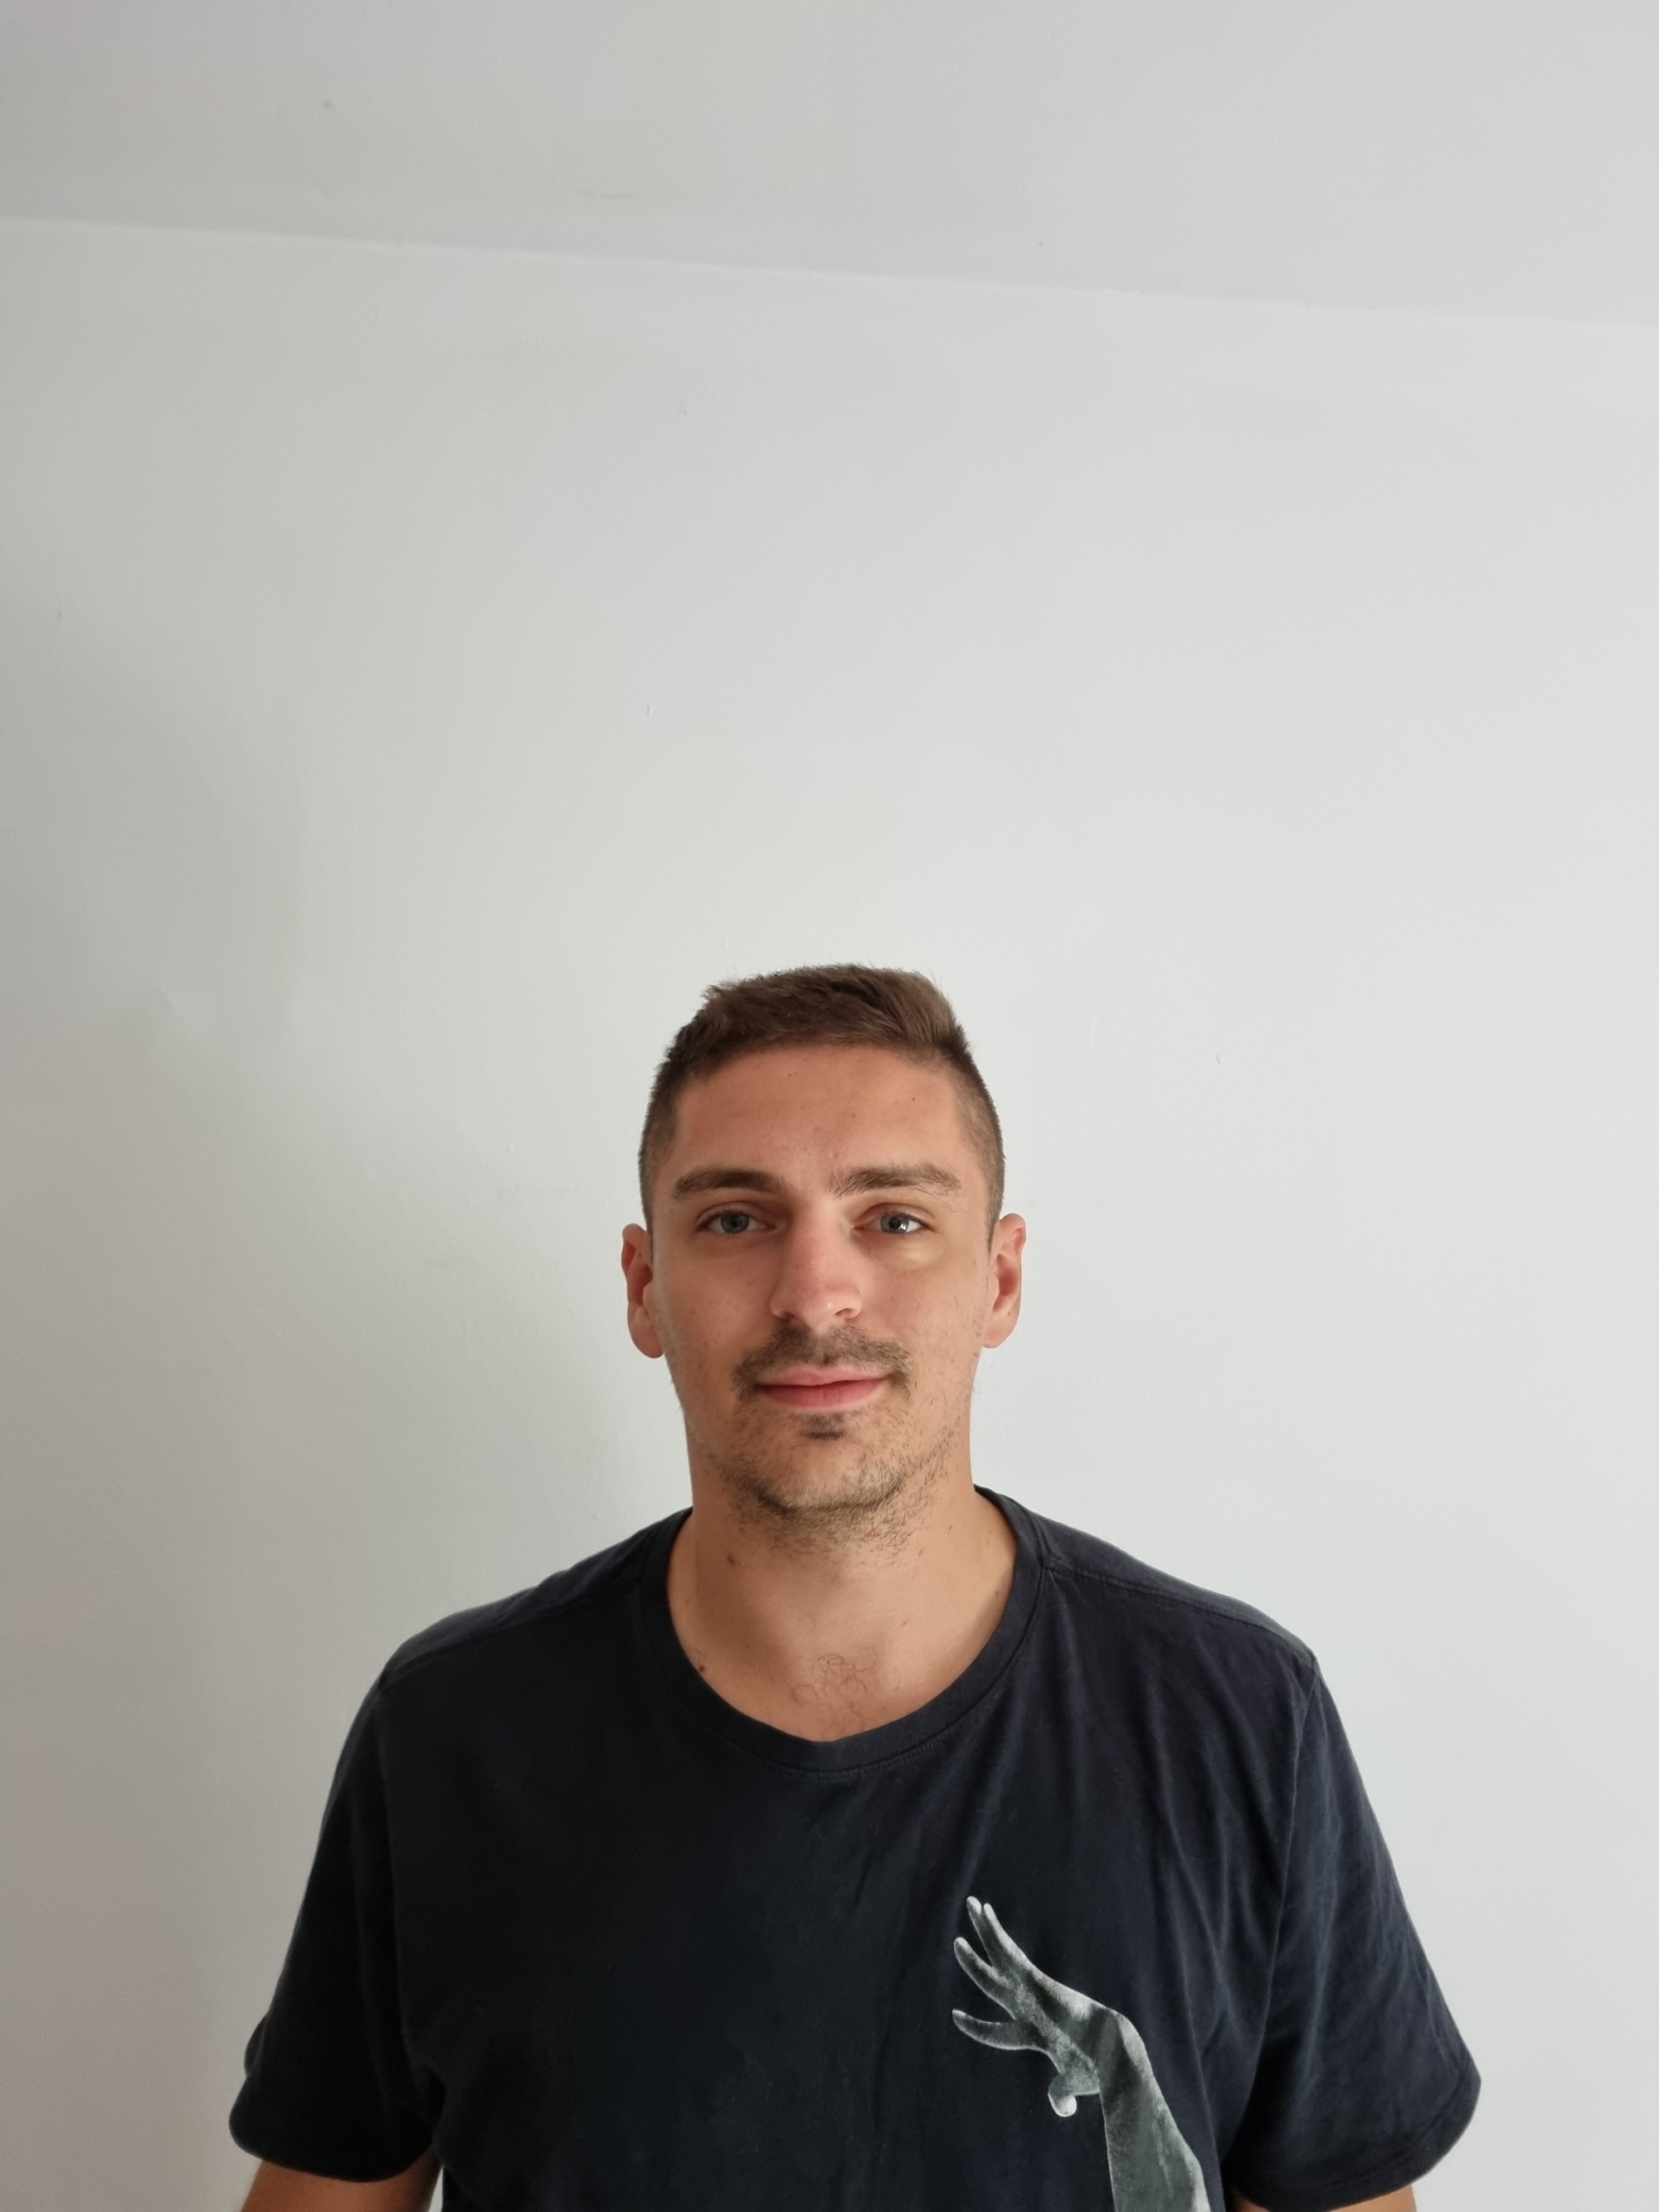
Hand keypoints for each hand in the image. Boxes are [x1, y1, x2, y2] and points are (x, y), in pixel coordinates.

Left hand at [952, 1895, 1107, 2116]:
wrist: (1114, 2051)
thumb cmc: (1098, 2069)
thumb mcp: (1072, 2082)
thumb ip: (1060, 2093)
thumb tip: (1063, 2107)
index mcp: (1035, 2034)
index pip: (998, 2031)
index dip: (977, 2026)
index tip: (955, 2016)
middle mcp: (1029, 2007)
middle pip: (993, 1981)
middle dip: (977, 1959)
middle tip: (960, 1939)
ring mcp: (1030, 1992)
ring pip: (1000, 1956)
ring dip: (984, 1932)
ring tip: (971, 1904)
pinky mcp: (1036, 1981)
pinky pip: (1009, 1952)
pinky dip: (995, 1933)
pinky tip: (984, 1913)